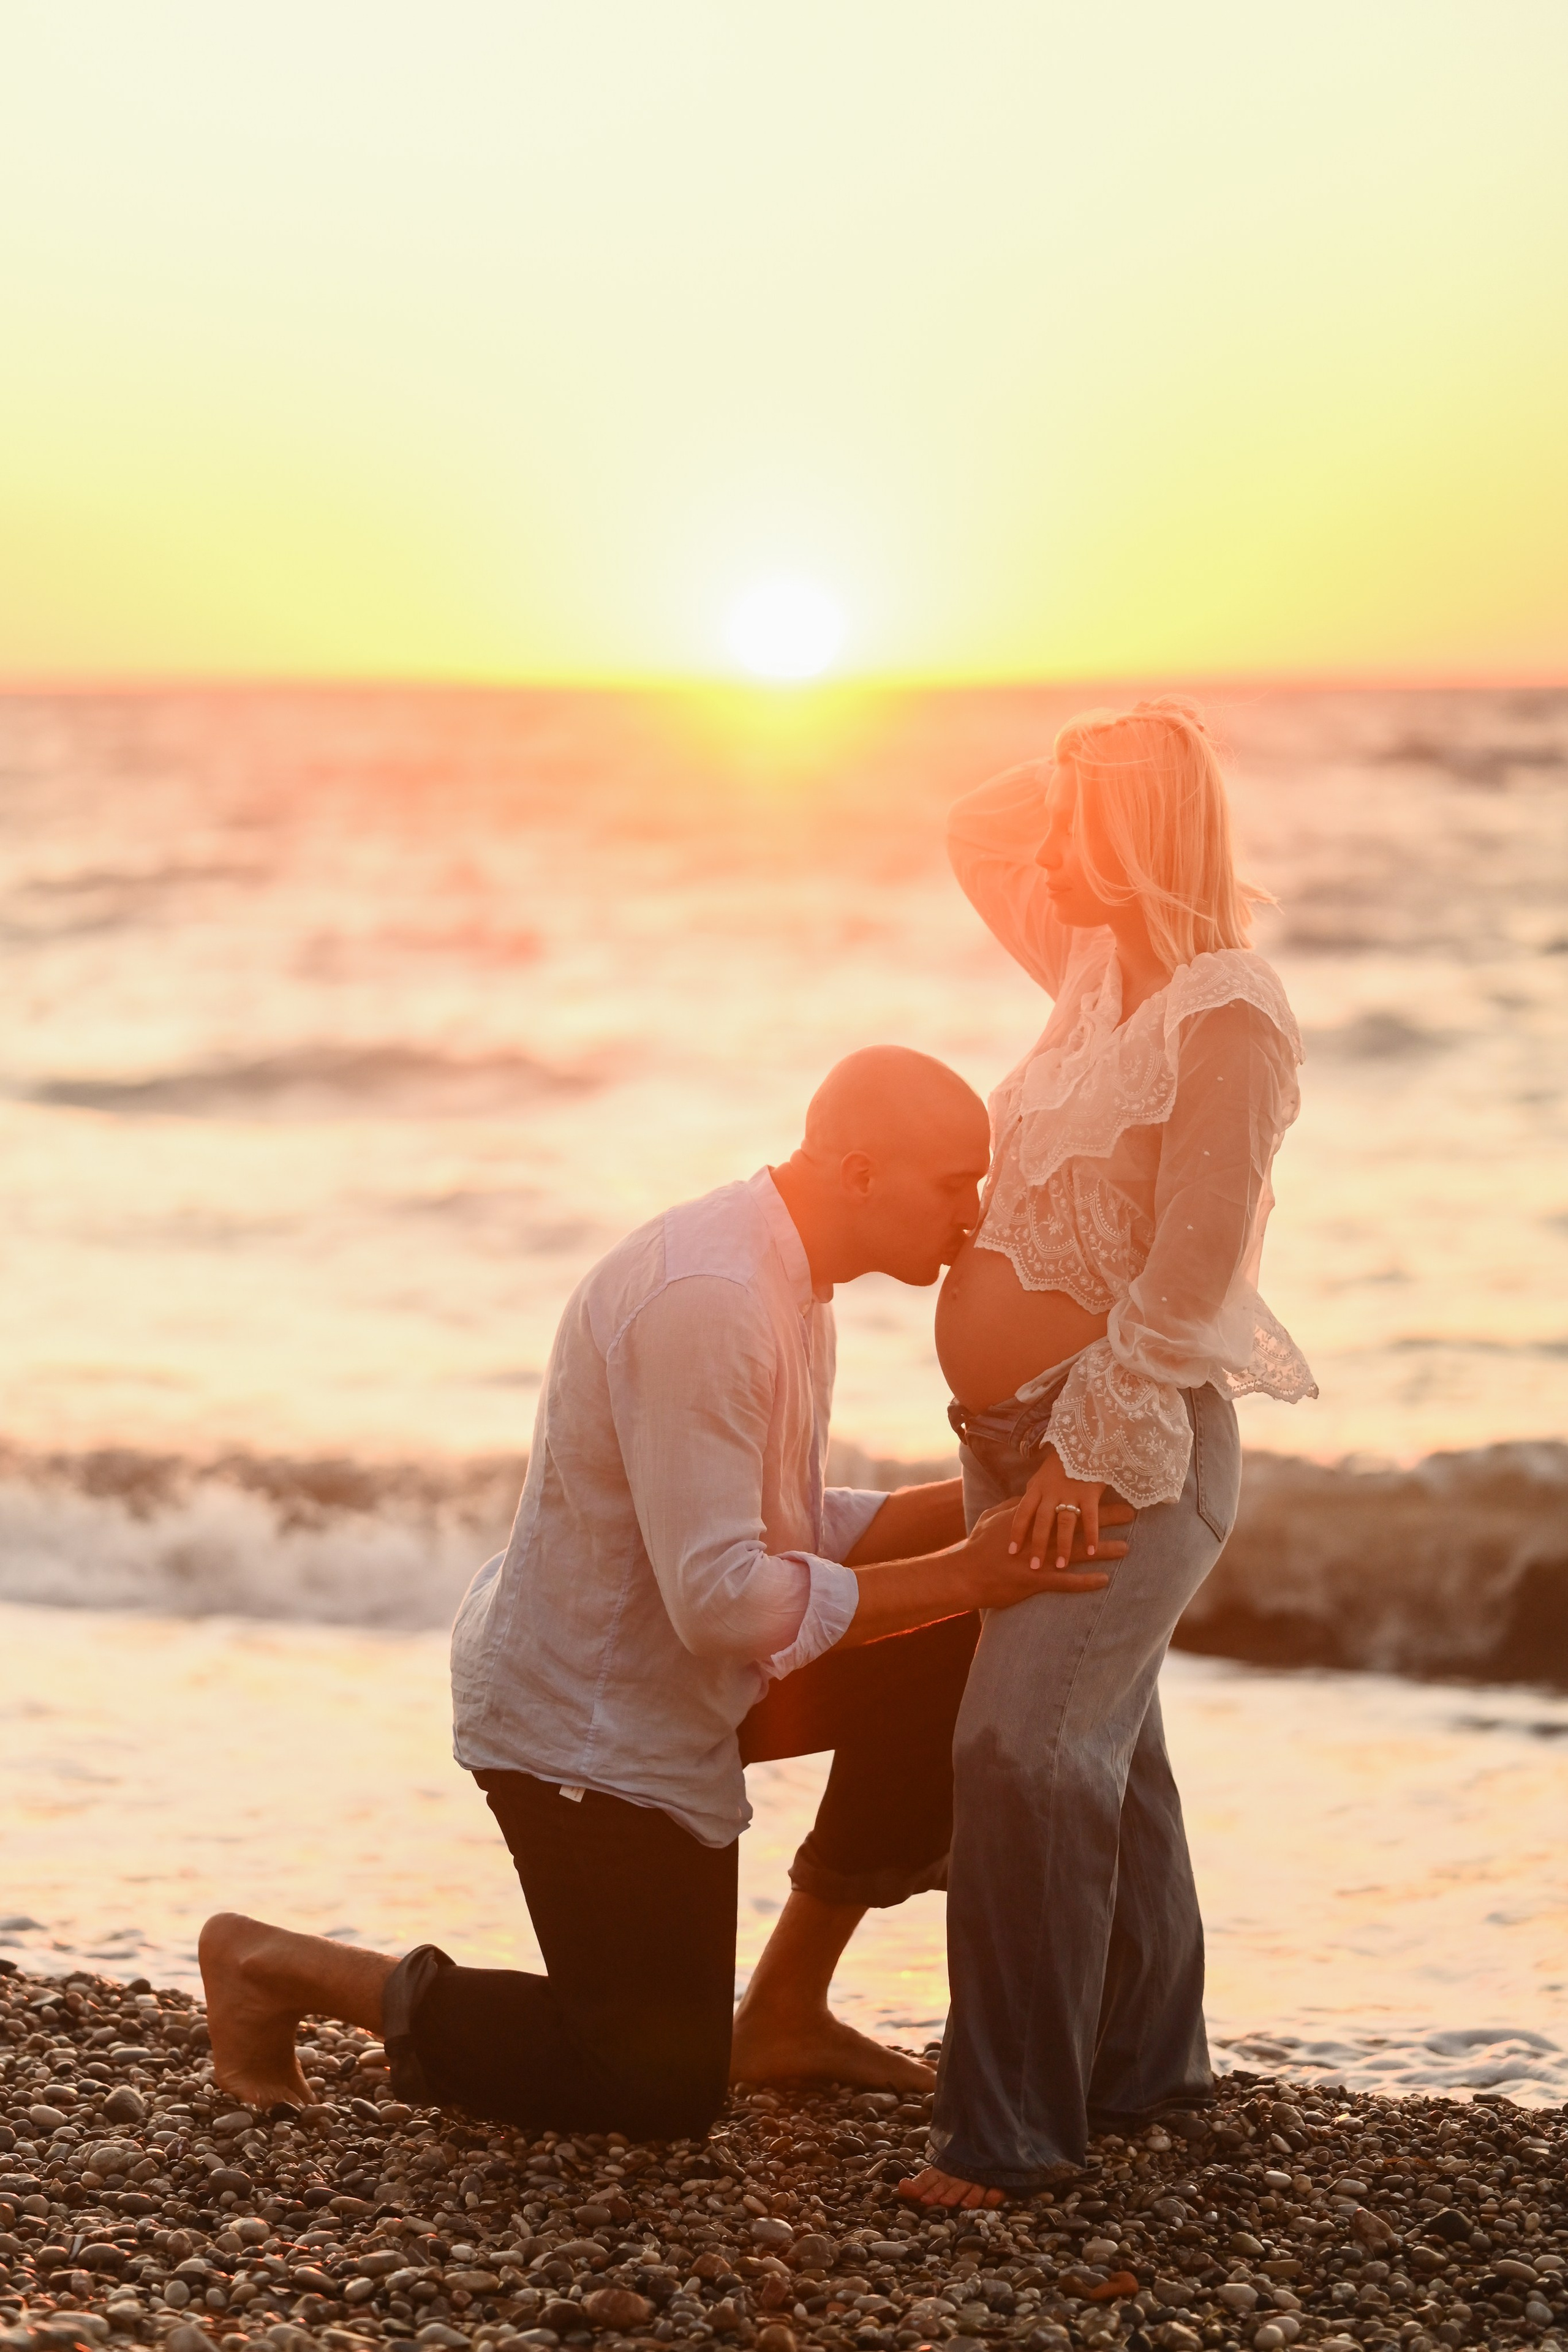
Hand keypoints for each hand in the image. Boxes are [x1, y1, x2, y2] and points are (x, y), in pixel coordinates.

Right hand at [960, 1500, 1124, 1612]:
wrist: (964, 1573)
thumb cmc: (976, 1546)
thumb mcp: (993, 1518)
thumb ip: (1012, 1507)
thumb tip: (1026, 1497)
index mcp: (1028, 1517)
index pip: (1063, 1504)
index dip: (1085, 1498)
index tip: (1106, 1490)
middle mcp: (1037, 1535)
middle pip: (1078, 1523)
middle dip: (1105, 1519)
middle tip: (1131, 1514)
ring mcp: (1038, 1558)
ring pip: (1077, 1551)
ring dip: (1103, 1550)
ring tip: (1126, 1548)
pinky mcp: (1036, 1579)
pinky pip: (1066, 1581)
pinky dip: (1085, 1581)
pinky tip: (1104, 1581)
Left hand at [1007, 1447, 1131, 1569]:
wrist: (1083, 1442)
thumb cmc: (1059, 1464)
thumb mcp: (1040, 1478)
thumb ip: (1032, 1495)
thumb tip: (1019, 1511)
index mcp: (1036, 1488)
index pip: (1022, 1513)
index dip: (1016, 1533)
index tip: (1011, 1552)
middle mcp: (1051, 1492)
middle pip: (1041, 1522)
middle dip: (1037, 1546)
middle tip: (1034, 1567)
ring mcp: (1071, 1494)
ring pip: (1064, 1523)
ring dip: (1063, 1545)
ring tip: (1061, 1565)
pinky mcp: (1090, 1494)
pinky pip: (1090, 1517)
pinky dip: (1091, 1535)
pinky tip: (1091, 1552)